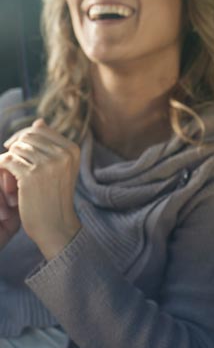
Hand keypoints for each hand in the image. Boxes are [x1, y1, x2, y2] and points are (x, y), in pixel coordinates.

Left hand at [0, 119, 81, 258]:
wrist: (56, 226)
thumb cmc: (54, 198)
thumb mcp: (60, 168)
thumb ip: (50, 145)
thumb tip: (38, 121)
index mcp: (72, 150)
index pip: (39, 129)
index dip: (24, 138)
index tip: (19, 153)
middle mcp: (63, 154)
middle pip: (26, 136)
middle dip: (15, 148)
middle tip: (13, 166)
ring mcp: (48, 164)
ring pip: (15, 148)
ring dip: (9, 161)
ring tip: (12, 178)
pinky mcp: (32, 175)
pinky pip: (6, 161)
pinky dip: (2, 169)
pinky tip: (8, 183)